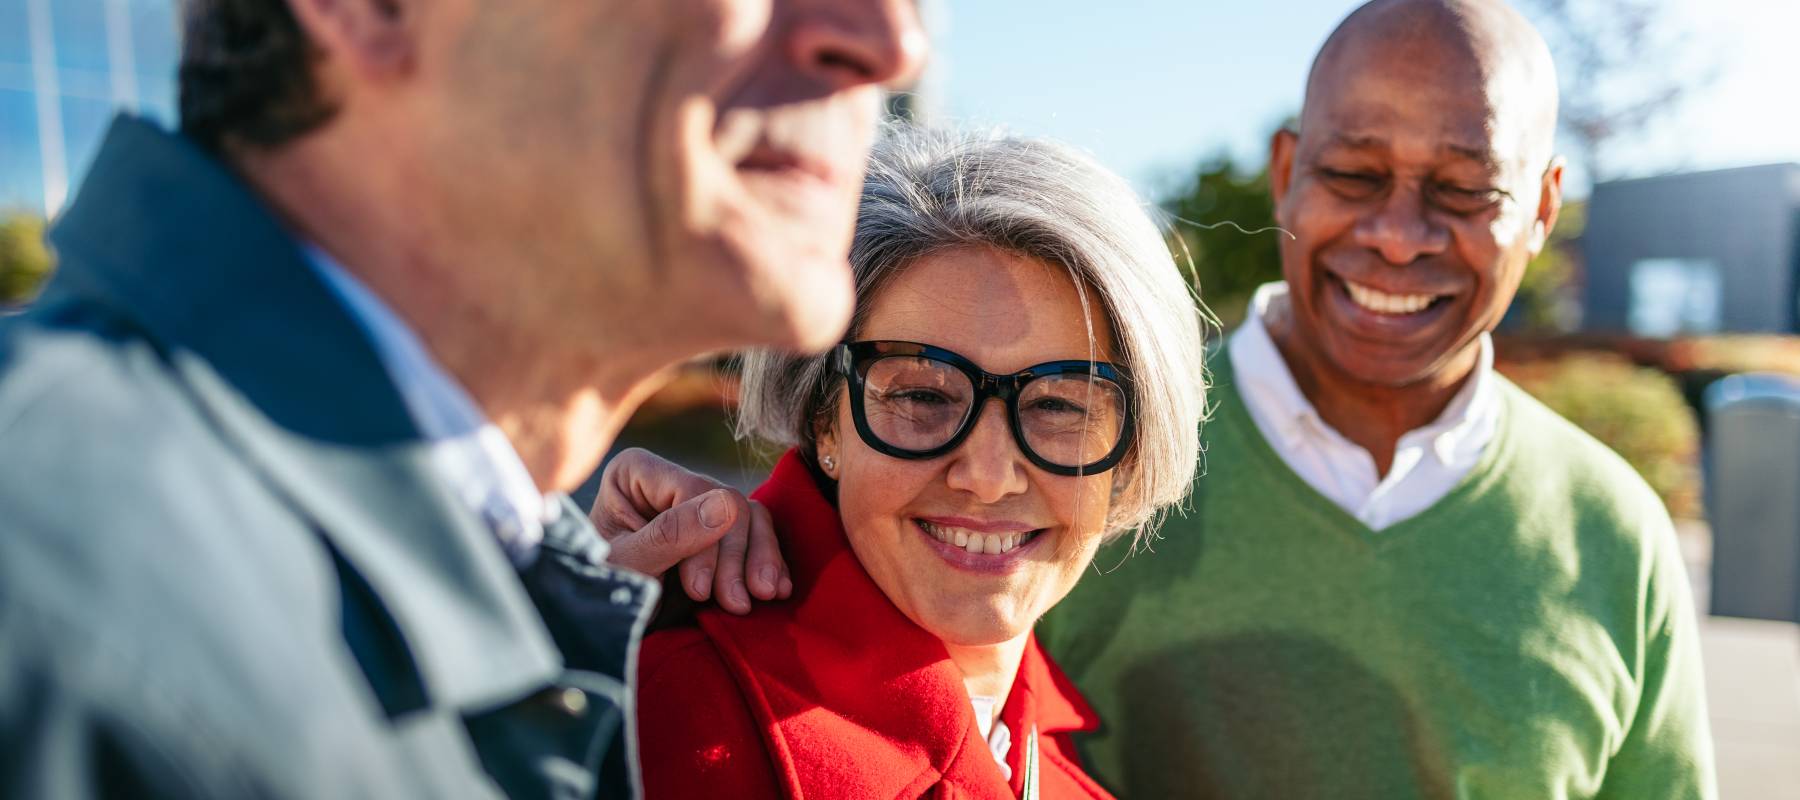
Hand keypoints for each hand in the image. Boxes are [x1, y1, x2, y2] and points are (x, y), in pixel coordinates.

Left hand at [590, 448, 791, 613]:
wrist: (596, 624)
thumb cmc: (598, 590)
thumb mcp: (627, 565)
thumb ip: (669, 536)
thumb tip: (727, 504)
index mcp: (635, 473)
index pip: (692, 490)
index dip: (708, 538)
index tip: (700, 590)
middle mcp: (669, 479)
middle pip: (727, 502)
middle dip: (735, 556)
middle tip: (736, 604)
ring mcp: (696, 503)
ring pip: (749, 517)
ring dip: (759, 560)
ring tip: (762, 598)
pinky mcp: (716, 531)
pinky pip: (755, 536)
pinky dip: (766, 563)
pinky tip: (776, 591)